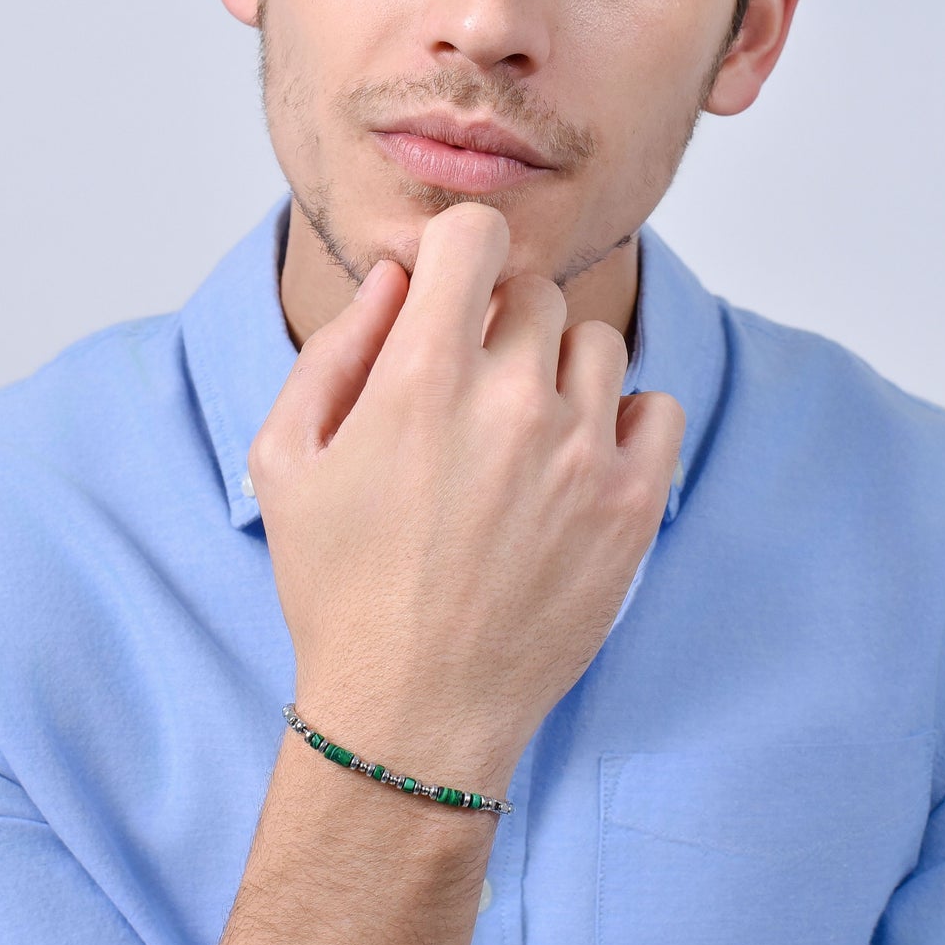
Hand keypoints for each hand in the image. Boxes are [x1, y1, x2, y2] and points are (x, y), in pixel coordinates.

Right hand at [248, 202, 684, 787]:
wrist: (413, 711)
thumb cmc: (338, 587)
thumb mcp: (287, 460)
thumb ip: (336, 348)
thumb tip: (396, 278)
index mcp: (422, 374)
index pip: (476, 233)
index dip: (460, 252)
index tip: (452, 291)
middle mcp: (511, 399)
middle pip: (535, 291)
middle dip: (500, 324)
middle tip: (471, 392)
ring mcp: (582, 452)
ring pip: (596, 345)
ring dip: (558, 371)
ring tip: (521, 435)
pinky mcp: (633, 504)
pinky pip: (658, 406)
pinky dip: (624, 419)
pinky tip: (576, 461)